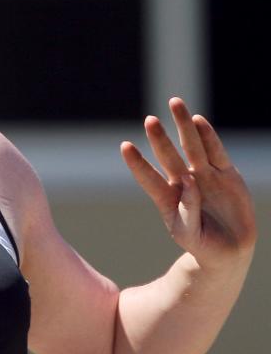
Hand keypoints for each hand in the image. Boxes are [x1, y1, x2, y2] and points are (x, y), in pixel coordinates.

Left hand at [121, 98, 256, 270]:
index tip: (125, 146)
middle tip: (149, 119)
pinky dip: (208, 136)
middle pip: (169, 156)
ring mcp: (205, 176)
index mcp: (168, 199)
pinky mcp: (226, 175)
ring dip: (184, 125)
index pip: (148, 178)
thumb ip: (187, 209)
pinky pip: (216, 152)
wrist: (228, 251)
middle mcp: (184, 182)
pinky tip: (198, 120)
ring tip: (175, 102)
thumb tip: (189, 181)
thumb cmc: (201, 244)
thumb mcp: (189, 233)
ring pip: (192, 146)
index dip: (138, 163)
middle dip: (160, 138)